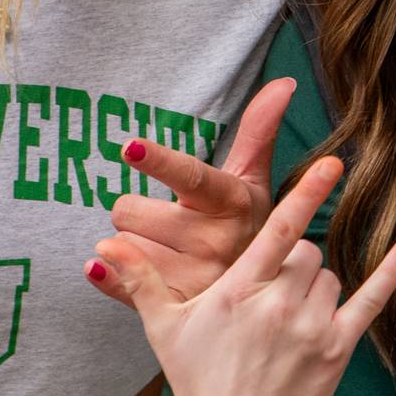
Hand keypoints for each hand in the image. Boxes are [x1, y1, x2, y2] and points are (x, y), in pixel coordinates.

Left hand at [87, 78, 296, 308]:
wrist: (257, 299)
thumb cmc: (244, 227)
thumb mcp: (252, 180)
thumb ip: (259, 130)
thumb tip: (284, 82)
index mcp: (230, 203)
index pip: (189, 175)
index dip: (158, 160)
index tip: (130, 147)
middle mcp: (214, 243)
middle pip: (130, 210)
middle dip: (139, 212)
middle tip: (167, 222)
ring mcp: (192, 280)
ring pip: (120, 245)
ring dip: (133, 245)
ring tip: (168, 251)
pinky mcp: (172, 312)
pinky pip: (117, 282)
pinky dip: (111, 274)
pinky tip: (123, 269)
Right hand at [94, 158, 395, 395]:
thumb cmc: (197, 380)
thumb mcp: (165, 330)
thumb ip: (141, 280)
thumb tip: (102, 246)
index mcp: (238, 292)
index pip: (278, 231)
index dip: (304, 193)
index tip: (330, 162)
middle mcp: (278, 306)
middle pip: (305, 250)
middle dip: (291, 258)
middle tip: (269, 288)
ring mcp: (311, 329)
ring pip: (329, 274)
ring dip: (315, 281)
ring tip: (286, 313)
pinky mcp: (336, 351)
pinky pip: (371, 301)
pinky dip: (391, 272)